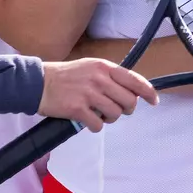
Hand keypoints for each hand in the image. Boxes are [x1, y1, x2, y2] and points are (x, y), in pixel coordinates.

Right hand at [38, 58, 157, 128]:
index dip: (148, 92)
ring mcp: (89, 94)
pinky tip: (86, 120)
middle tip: (114, 109)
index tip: (154, 101)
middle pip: (128, 101)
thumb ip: (110, 76)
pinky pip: (98, 124)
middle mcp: (99, 79)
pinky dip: (95, 125)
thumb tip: (132, 91)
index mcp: (104, 67)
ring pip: (115, 114)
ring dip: (109, 118)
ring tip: (97, 113)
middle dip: (125, 109)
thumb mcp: (90, 67)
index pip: (135, 80)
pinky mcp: (78, 109)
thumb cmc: (65, 76)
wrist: (38, 83)